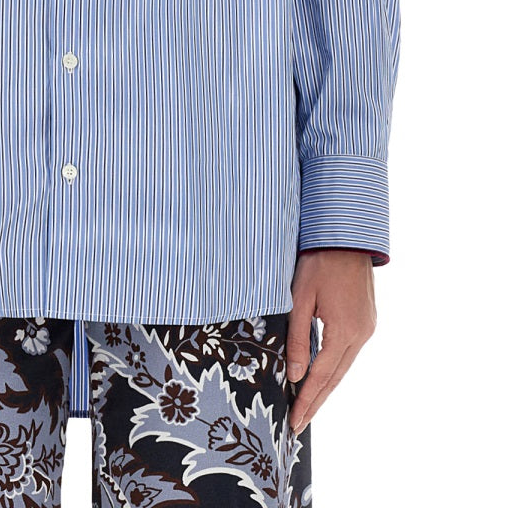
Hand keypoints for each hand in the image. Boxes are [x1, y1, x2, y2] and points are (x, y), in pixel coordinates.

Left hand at [286, 249, 376, 434]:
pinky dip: (334, 367)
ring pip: (343, 366)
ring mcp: (367, 327)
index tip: (294, 422)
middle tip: (299, 425)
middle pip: (336, 377)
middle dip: (316, 401)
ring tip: (308, 406)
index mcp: (345, 331)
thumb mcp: (301, 299)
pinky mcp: (367, 320)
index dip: (307, 400)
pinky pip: (349, 352)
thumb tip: (296, 375)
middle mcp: (361, 334)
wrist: (346, 236)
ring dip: (326, 387)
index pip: (322, 376)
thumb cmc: (319, 262)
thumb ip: (299, 339)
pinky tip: (323, 375)